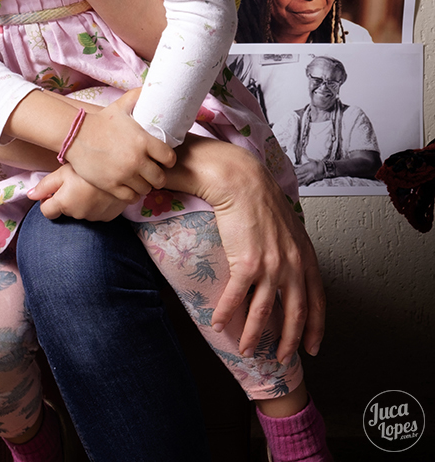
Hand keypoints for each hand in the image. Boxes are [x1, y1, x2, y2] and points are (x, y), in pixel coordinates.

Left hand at [28, 165, 130, 220]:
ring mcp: (95, 218)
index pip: (46, 211)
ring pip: (81, 212)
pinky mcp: (109, 217)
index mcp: (64, 203)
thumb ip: (45, 185)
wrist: (123, 168)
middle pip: (65, 210)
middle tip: (75, 182)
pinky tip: (101, 192)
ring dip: (82, 202)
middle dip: (66, 199)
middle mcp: (78, 214)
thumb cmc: (89, 165)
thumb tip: (29, 196)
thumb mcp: (64, 170)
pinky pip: (97, 214)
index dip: (47, 201)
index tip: (53, 191)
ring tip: (90, 185)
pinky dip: (96, 206)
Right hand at [64, 92, 175, 200]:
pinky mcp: (112, 186)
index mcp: (143, 141)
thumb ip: (138, 96)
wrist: (75, 135)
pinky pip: (131, 197)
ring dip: (145, 184)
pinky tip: (129, 185)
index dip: (168, 160)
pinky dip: (132, 193)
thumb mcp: (121, 106)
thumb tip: (151, 86)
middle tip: (152, 171)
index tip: (163, 159)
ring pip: (146, 189)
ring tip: (140, 178)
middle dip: (158, 175)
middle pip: (160, 178)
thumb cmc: (100, 121)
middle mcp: (136, 160)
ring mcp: (124, 175)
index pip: (169, 158)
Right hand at [181, 140, 324, 364]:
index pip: (317, 300)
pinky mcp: (246, 262)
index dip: (316, 327)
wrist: (240, 178)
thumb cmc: (259, 195)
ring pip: (264, 312)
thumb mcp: (288, 224)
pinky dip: (227, 313)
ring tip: (247, 349)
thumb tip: (286, 264)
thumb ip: (291, 248)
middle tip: (282, 358)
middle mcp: (292, 264)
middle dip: (290, 341)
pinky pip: (235, 297)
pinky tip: (219, 323)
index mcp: (305, 255)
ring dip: (255, 335)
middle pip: (295, 313)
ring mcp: (270, 265)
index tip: (313, 347)